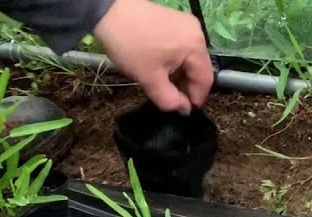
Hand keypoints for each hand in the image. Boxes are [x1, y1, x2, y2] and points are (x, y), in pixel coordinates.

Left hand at [94, 0, 213, 114]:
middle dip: (185, 84)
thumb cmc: (130, 45)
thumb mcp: (149, 78)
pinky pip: (182, 45)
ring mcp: (186, 24)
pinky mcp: (175, 19)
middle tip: (169, 96)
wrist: (105, 11)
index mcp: (196, 47)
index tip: (182, 109)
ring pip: (189, 56)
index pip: (205, 79)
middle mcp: (197, 33)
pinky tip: (159, 63)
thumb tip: (183, 109)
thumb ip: (169, 99)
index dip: (195, 98)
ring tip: (161, 80)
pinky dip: (174, 58)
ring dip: (179, 71)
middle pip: (198, 67)